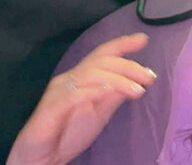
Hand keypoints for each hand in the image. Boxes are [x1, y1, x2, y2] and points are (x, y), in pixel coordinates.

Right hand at [7, 33, 157, 164]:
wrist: (42, 158)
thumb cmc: (68, 133)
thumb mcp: (100, 113)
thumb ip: (114, 96)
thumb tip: (135, 81)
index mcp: (81, 78)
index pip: (102, 55)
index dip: (122, 44)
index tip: (143, 39)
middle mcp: (69, 79)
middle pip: (101, 61)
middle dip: (128, 66)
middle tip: (149, 77)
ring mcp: (59, 91)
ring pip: (91, 74)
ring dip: (118, 80)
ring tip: (137, 90)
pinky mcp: (52, 108)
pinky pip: (75, 94)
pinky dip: (95, 91)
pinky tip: (110, 93)